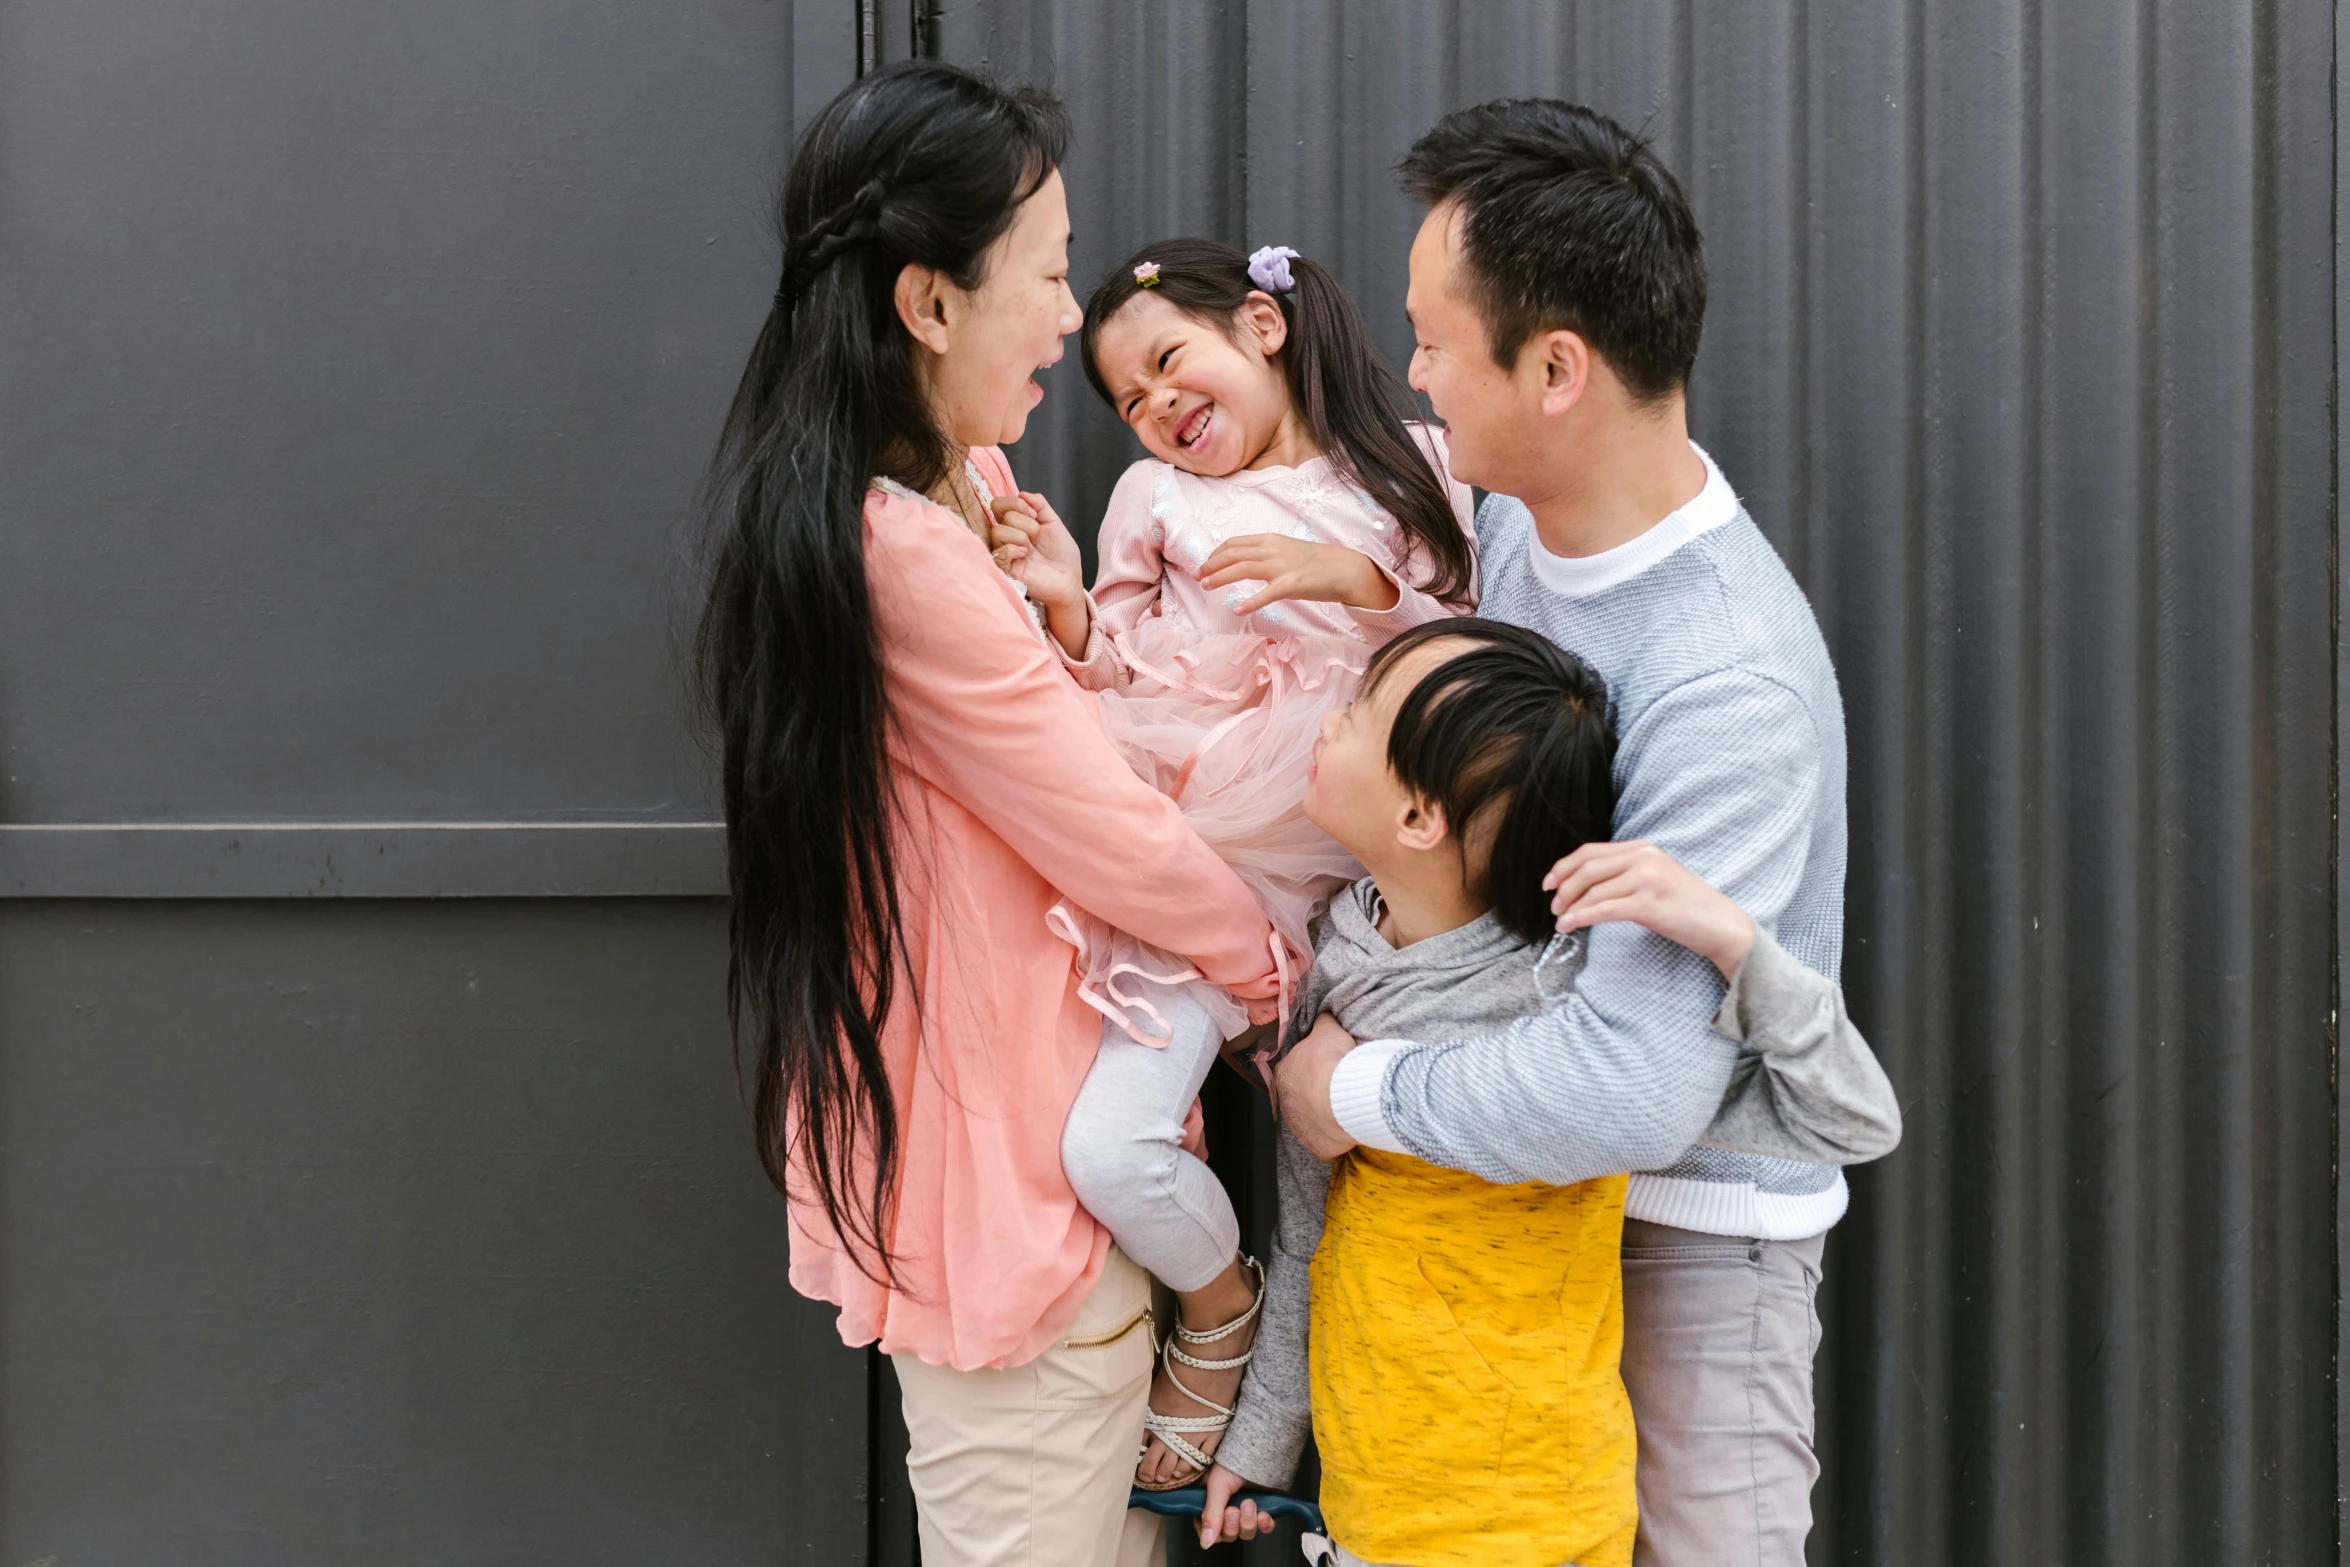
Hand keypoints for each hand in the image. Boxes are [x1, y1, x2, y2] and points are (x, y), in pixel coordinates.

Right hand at [989, 492, 1083, 607]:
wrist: (1068, 577)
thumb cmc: (1061, 554)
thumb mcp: (1053, 522)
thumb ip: (1039, 504)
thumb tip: (1022, 493)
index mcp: (1015, 524)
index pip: (999, 504)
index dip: (1016, 504)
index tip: (1035, 514)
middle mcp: (1005, 536)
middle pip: (1001, 515)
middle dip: (1026, 523)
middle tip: (1036, 537)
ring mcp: (1002, 552)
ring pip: (997, 531)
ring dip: (1021, 537)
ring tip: (1031, 550)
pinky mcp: (1003, 569)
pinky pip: (999, 552)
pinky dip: (1014, 550)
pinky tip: (1025, 556)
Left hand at [1197, 535, 1399, 615]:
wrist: (1344, 569)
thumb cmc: (1314, 564)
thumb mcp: (1286, 551)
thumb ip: (1265, 555)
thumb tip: (1242, 563)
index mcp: (1270, 540)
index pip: (1234, 543)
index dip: (1215, 554)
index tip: (1205, 566)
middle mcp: (1273, 549)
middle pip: (1233, 554)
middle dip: (1212, 565)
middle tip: (1198, 577)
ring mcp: (1282, 566)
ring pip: (1243, 568)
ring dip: (1221, 577)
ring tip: (1206, 587)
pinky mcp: (1292, 584)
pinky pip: (1267, 594)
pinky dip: (1250, 602)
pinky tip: (1237, 610)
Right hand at [1198, 1464, 1274, 1548]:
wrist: (1259, 1452)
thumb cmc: (1233, 1463)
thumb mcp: (1216, 1487)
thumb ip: (1210, 1516)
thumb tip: (1205, 1543)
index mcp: (1212, 1504)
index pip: (1208, 1530)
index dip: (1213, 1534)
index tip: (1217, 1530)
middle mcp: (1228, 1510)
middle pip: (1228, 1535)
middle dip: (1231, 1525)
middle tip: (1233, 1509)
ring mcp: (1247, 1511)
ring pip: (1246, 1533)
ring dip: (1248, 1521)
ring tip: (1249, 1503)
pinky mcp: (1264, 1510)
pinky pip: (1265, 1528)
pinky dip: (1265, 1523)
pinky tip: (1264, 1514)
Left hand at [1274, 1012, 1358, 1159]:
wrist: (1341, 1096)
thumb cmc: (1330, 1061)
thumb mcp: (1328, 1030)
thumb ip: (1322, 1023)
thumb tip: (1323, 1017)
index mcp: (1284, 1074)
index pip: (1297, 1070)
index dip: (1315, 1068)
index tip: (1331, 1068)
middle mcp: (1286, 1103)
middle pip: (1304, 1097)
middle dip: (1320, 1094)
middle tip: (1342, 1088)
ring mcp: (1300, 1128)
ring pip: (1314, 1120)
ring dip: (1328, 1116)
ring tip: (1348, 1107)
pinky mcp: (1316, 1147)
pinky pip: (1328, 1141)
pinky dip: (1338, 1136)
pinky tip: (1350, 1127)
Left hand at [1545, 840, 1757, 979]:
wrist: (1722, 924)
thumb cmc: (1686, 906)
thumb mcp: (1655, 878)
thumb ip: (1625, 873)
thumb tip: (1585, 885)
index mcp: (1643, 848)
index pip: (1590, 851)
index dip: (1564, 866)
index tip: (1548, 883)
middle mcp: (1644, 858)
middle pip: (1587, 868)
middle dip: (1563, 888)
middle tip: (1553, 907)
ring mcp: (1647, 879)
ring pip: (1593, 890)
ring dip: (1570, 907)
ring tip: (1561, 922)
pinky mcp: (1649, 904)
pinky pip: (1604, 909)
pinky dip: (1581, 918)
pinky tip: (1570, 926)